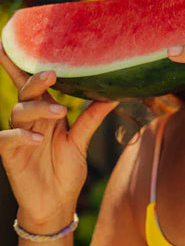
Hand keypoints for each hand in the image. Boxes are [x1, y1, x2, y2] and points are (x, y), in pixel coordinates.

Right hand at [0, 44, 117, 230]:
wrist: (56, 204)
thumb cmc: (65, 171)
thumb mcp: (80, 142)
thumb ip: (91, 119)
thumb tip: (112, 95)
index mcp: (45, 113)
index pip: (32, 85)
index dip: (19, 65)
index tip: (12, 41)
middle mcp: (29, 121)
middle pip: (27, 93)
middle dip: (37, 81)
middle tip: (53, 74)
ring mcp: (18, 136)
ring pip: (19, 112)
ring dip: (37, 108)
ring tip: (58, 112)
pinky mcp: (10, 155)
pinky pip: (8, 138)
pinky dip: (22, 135)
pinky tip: (37, 138)